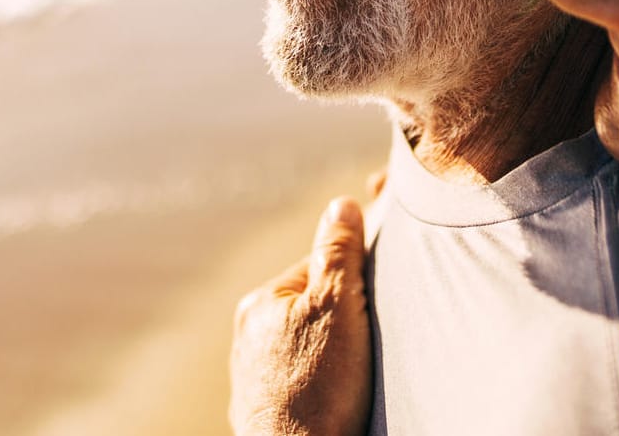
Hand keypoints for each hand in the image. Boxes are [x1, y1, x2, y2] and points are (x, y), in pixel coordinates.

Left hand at [229, 197, 372, 435]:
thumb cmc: (319, 388)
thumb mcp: (338, 306)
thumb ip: (339, 253)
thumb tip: (339, 205)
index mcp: (260, 304)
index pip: (316, 270)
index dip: (352, 282)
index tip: (371, 303)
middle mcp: (247, 338)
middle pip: (310, 310)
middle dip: (341, 321)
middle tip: (364, 344)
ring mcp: (252, 380)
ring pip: (304, 348)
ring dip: (329, 356)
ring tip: (350, 376)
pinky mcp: (263, 414)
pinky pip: (298, 384)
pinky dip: (318, 387)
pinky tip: (334, 399)